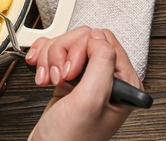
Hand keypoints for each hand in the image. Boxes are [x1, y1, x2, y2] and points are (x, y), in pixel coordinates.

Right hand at [25, 26, 141, 140]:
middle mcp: (107, 77)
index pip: (104, 40)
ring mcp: (87, 77)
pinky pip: (54, 53)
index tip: (71, 71)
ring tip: (48, 79)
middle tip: (59, 77)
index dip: (82, 50)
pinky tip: (41, 73)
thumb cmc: (71, 138)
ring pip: (66, 44)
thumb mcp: (90, 99)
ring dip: (50, 59)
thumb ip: (101, 63)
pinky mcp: (69, 77)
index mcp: (124, 81)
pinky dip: (43, 59)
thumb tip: (98, 35)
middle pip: (82, 39)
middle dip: (62, 54)